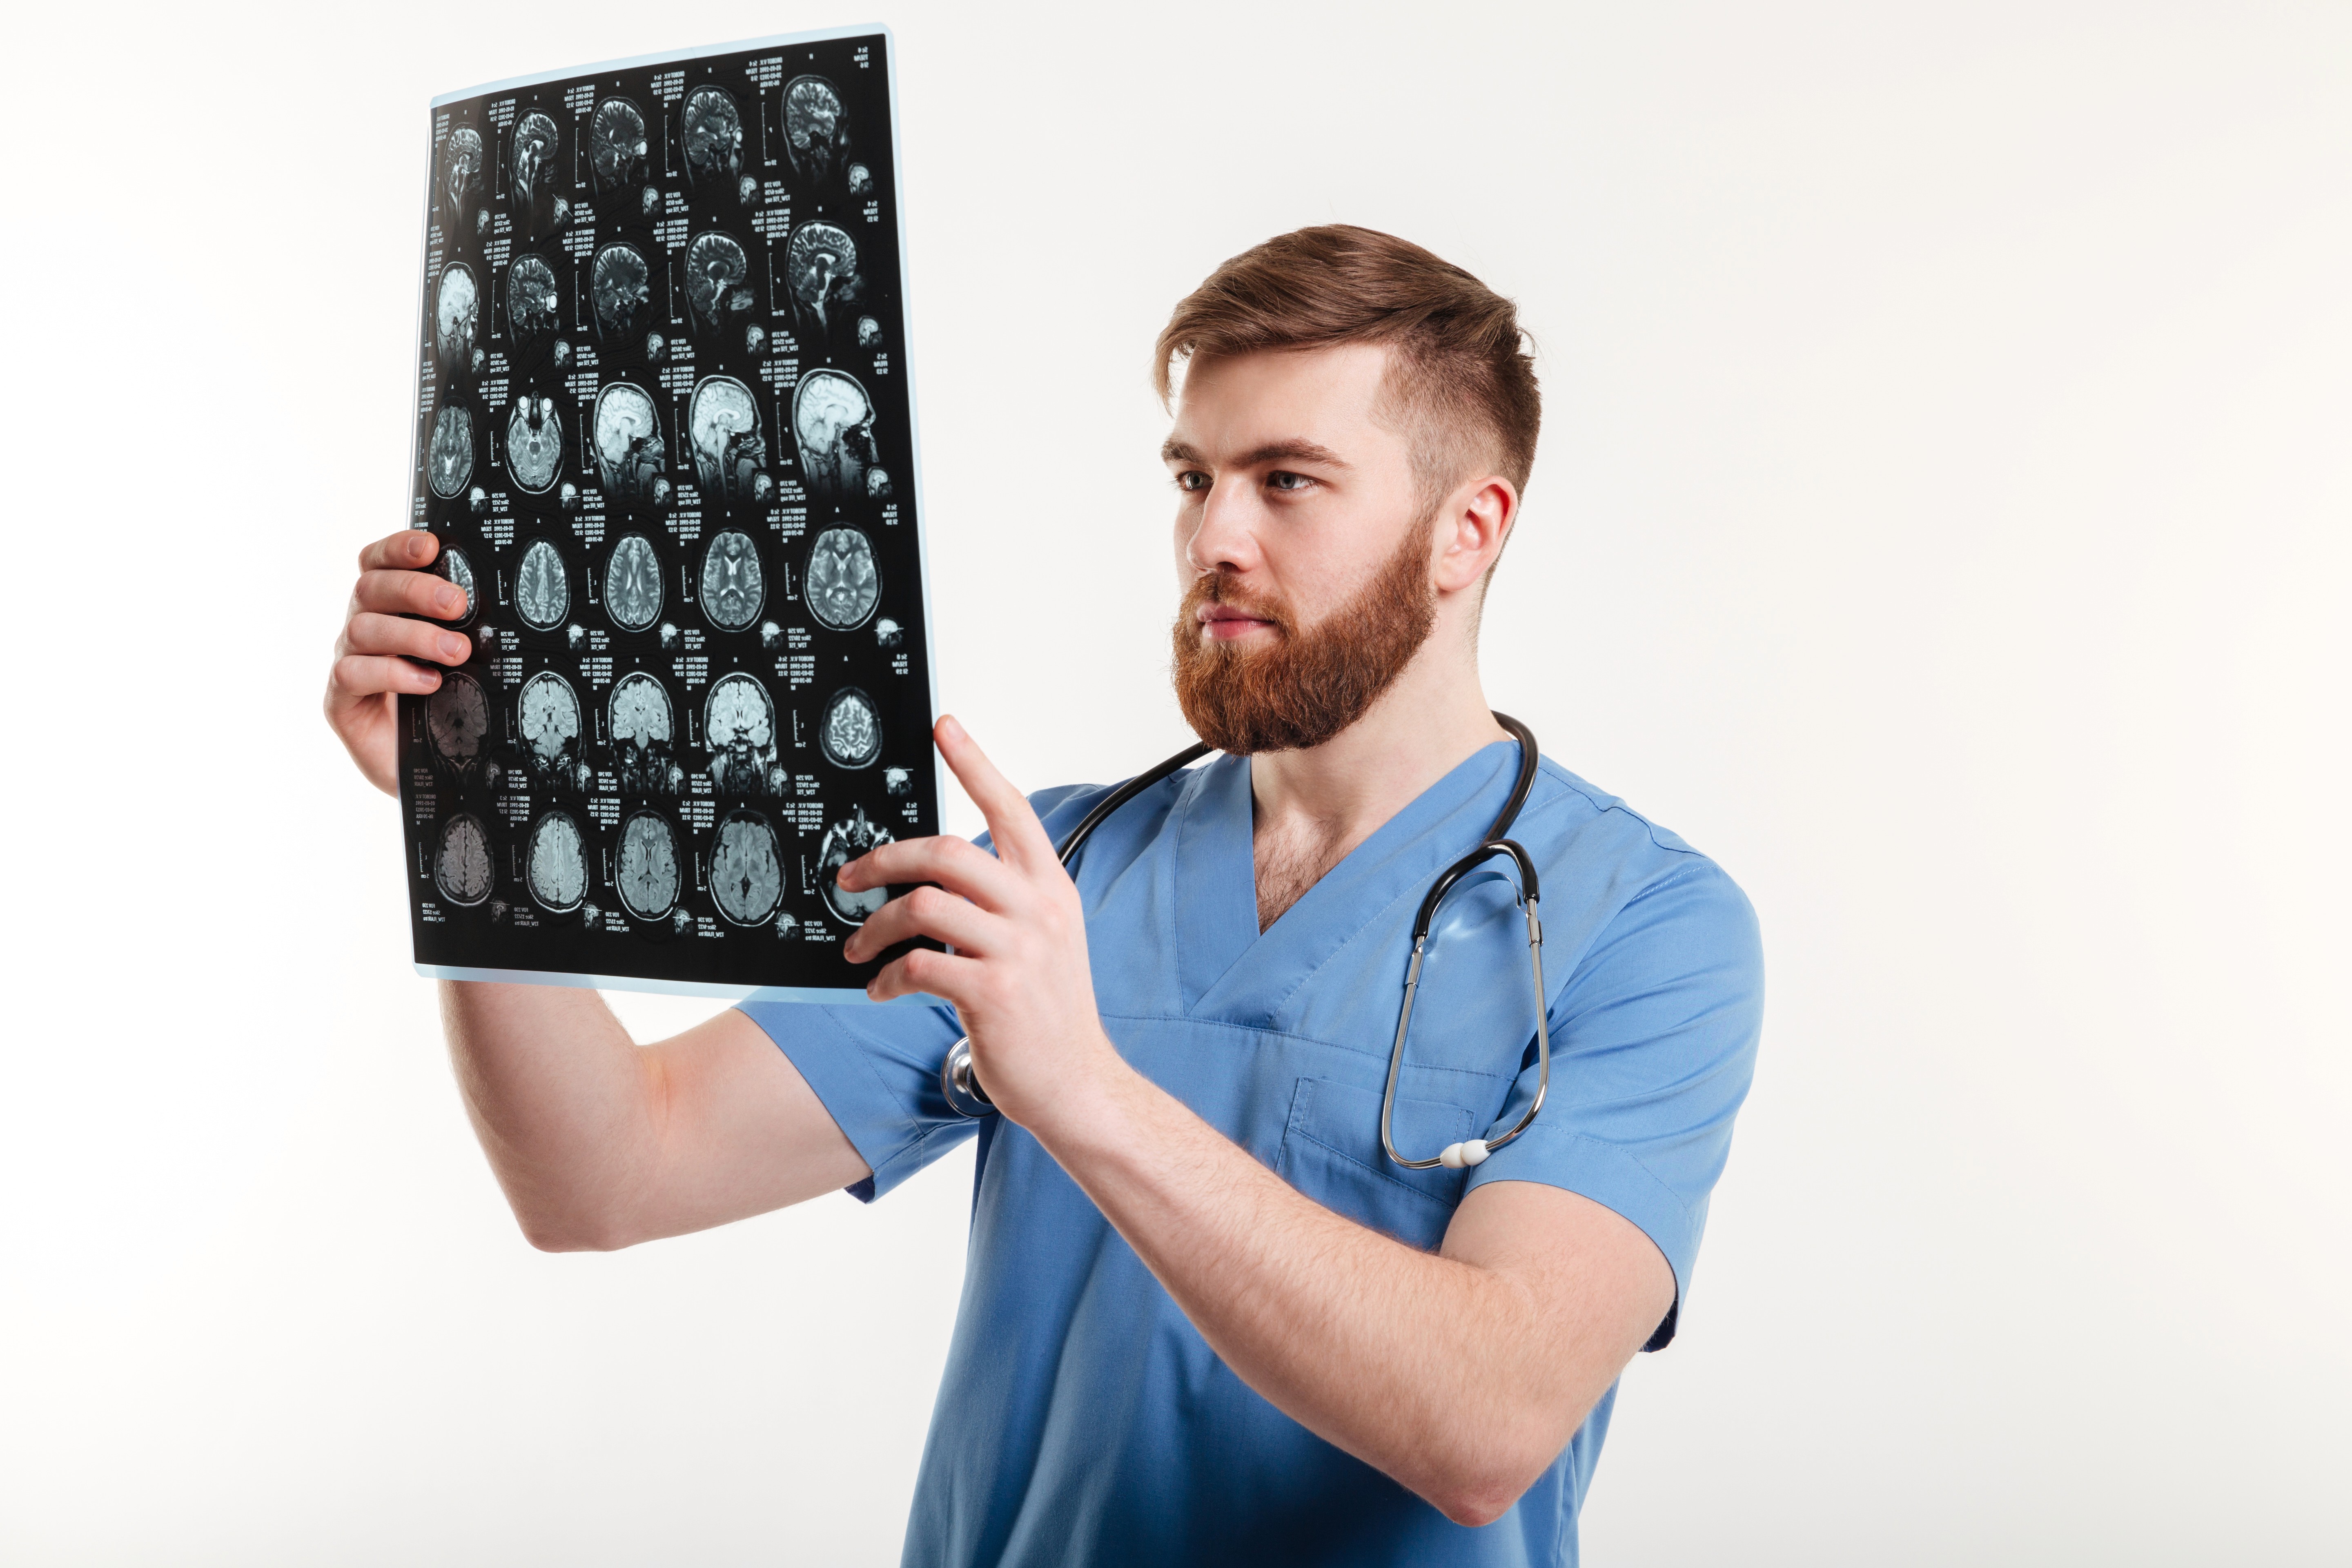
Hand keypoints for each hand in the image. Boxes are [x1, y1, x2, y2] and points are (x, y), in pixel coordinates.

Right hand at [325, 529, 472, 795]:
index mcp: (386, 606)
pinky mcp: (340, 701)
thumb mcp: (463, 659)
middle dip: (415, 590)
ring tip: (456, 652)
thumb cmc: (450, 703)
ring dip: (413, 636)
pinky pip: (353, 675)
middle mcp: (361, 627)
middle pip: (371, 589)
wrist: (431, 770)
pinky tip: (428, 682)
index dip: (397, 548)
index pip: (377, 562)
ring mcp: (347, 661)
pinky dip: (392, 674)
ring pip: (364, 630)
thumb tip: (502, 600)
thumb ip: (464, 626)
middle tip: (458, 604)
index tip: (432, 546)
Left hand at [839, 716, 1126, 1131]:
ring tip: (858, 948)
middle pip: (948, 851)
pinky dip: (886, 976)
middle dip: (886, 859)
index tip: (943, 727)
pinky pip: (918, 965)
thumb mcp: (1042, 939)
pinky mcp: (993, 993)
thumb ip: (1003, 900)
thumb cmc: (1047, 1011)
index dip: (975, 763)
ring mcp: (1018, 950)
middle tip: (850, 879)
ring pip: (924, 905)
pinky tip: (880, 989)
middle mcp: (1038, 909)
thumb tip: (935, 876)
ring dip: (875, 926)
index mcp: (1050, 887)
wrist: (1078, 1083)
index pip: (1011, 808)